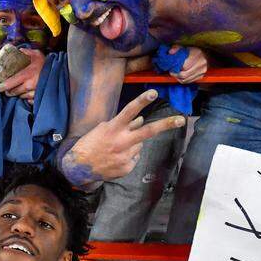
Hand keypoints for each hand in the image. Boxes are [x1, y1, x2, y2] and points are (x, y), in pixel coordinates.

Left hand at [0, 48, 44, 103]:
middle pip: (14, 92)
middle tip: (7, 88)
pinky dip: (27, 98)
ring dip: (18, 93)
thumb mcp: (36, 54)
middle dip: (9, 90)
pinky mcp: (39, 98)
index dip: (2, 86)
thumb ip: (26, 52)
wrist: (61, 72)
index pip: (10, 83)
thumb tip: (17, 50)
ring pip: (21, 96)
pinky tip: (28, 93)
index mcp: (27, 74)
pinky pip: (29, 100)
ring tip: (18, 88)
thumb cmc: (47, 63)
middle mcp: (30, 85)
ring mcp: (35, 93)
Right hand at [60, 90, 185, 186]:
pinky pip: (135, 157)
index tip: (154, 92)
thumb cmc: (90, 144)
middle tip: (181, 120)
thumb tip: (141, 120)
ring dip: (132, 144)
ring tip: (116, 149)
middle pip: (147, 131)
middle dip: (165, 125)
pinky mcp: (127, 167)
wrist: (79, 168)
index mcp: (113, 129)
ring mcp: (126, 156)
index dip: (142, 101)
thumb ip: (124, 124)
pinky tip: (115, 158)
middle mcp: (121, 141)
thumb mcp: (104, 129)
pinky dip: (128, 157)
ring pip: (140, 144)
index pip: (130, 111)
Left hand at [155, 45, 206, 82]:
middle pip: (184, 74)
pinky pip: (189, 81)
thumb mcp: (186, 47)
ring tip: (175, 74)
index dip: (176, 68)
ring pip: (186, 79)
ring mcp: (202, 71)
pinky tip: (180, 77)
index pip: (184, 66)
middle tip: (171, 71)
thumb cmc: (195, 51)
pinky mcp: (201, 76)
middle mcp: (201, 63)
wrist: (207, 55)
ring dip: (178, 78)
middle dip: (176, 74)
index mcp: (197, 54)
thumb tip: (170, 52)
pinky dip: (183, 80)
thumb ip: (177, 48)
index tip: (172, 67)